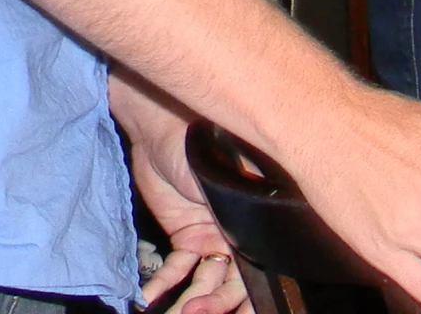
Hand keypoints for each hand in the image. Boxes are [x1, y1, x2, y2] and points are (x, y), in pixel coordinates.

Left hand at [112, 73, 251, 313]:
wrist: (166, 125)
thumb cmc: (210, 142)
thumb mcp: (239, 182)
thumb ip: (254, 214)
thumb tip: (270, 253)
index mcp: (260, 223)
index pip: (263, 270)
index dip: (252, 297)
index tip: (244, 313)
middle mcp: (239, 233)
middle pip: (233, 283)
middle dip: (217, 303)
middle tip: (196, 312)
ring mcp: (210, 235)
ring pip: (204, 282)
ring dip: (191, 301)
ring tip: (177, 312)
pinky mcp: (183, 235)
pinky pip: (176, 269)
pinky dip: (163, 284)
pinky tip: (150, 296)